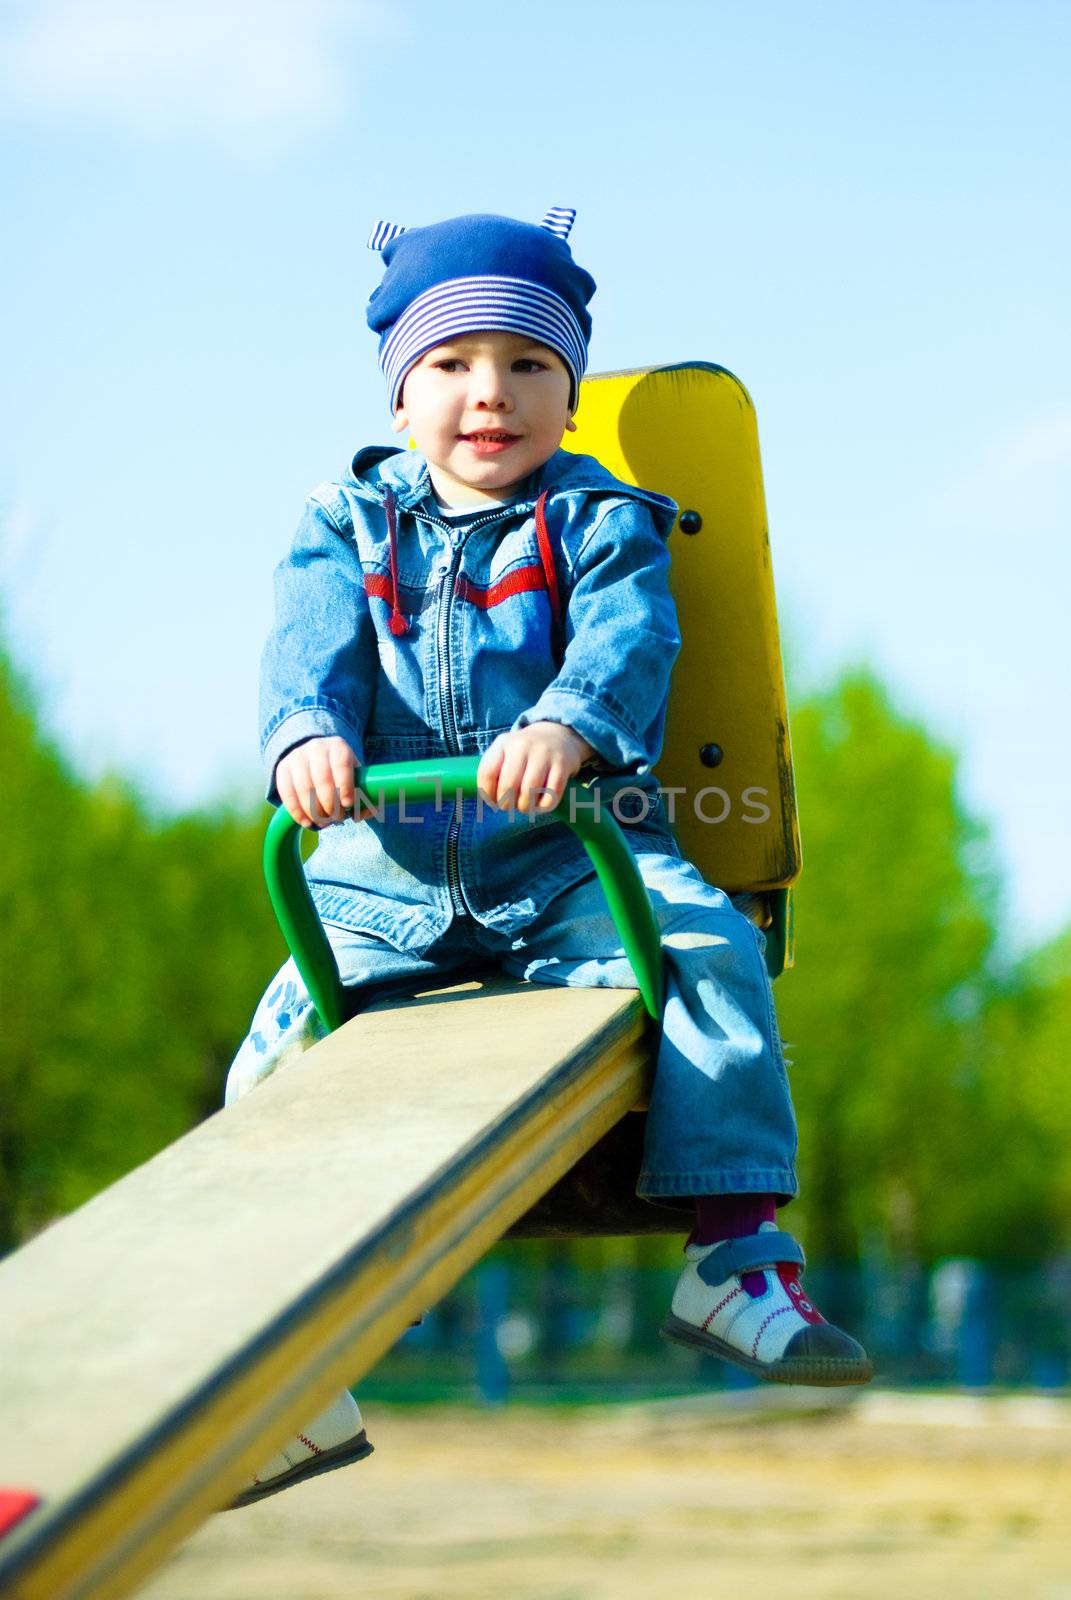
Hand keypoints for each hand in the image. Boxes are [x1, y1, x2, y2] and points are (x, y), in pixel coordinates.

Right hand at [275, 736, 369, 828]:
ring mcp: (297, 757)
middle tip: (337, 818)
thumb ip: (366, 794)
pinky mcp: (282, 768)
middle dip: (330, 803)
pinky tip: (307, 822)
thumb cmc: (341, 772)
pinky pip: (287, 793)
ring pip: (303, 788)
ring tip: (324, 822)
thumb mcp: (356, 776)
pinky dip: (297, 812)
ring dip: (314, 811)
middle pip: (322, 778)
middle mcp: (316, 747)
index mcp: (338, 746)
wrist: (314, 756)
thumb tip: (363, 813)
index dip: (345, 785)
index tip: (348, 804)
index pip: (341, 764)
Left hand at [477, 723, 596, 815]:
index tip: (494, 801)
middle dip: (507, 803)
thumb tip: (490, 801)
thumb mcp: (505, 752)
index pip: (487, 773)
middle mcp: (522, 745)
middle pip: (508, 785)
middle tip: (510, 806)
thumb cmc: (524, 753)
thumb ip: (493, 772)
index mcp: (503, 743)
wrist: (557, 735)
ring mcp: (544, 754)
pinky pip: (551, 795)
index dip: (487, 794)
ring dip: (525, 807)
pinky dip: (544, 806)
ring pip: (529, 791)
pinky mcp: (562, 765)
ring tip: (525, 806)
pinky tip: (541, 804)